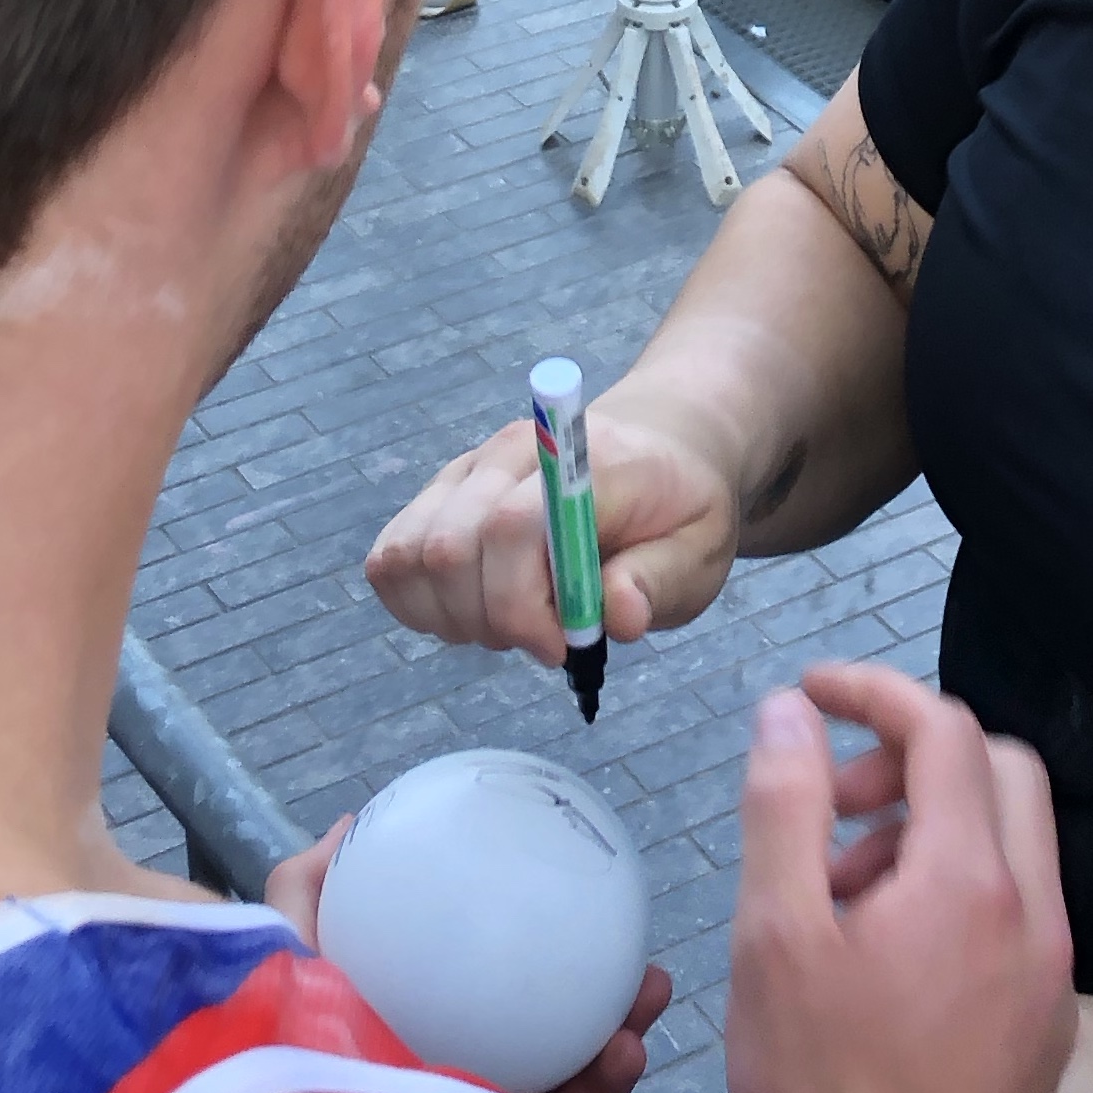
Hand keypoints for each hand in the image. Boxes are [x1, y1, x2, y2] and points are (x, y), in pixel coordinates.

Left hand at [266, 812, 672, 1092]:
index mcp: (410, 1042)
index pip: (481, 998)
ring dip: (619, 1042)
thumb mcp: (280, 961)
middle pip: (539, 1044)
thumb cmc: (272, 1057)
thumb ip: (304, 893)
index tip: (582, 904)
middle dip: (600, 1003)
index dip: (536, 957)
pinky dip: (601, 1090)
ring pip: (568, 1090)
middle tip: (642, 965)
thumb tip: (350, 824)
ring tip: (651, 993)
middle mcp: (447, 1090)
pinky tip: (627, 1050)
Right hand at [367, 393, 740, 662]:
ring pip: (407, 555)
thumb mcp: (701, 550)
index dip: (520, 604)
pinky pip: (391, 558)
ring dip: (451, 617)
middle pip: (448, 546)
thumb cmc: (676, 507)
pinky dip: (418, 605)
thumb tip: (616, 614)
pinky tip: (474, 613)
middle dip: (489, 621)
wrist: (657, 445)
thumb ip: (660, 581)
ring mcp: (466, 471)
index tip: (560, 648)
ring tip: (511, 624)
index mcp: (580, 461)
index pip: (511, 527)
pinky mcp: (439, 495)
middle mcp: (508, 454)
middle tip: (544, 641)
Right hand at [729, 662, 1077, 1092]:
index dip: (873, 693)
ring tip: (839, 897)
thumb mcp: (774, 940)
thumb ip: (784, 810)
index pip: (944, 730)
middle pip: (998, 772)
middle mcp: (1035, 917)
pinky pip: (1015, 917)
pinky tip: (882, 961)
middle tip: (831, 805)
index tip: (812, 695)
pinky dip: (955, 896)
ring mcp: (1053, 978)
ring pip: (1011, 847)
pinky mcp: (1050, 1029)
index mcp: (971, 883)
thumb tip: (789, 713)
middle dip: (911, 761)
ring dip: (929, 833)